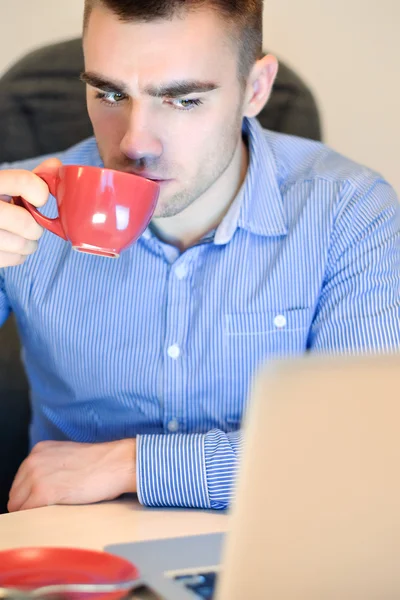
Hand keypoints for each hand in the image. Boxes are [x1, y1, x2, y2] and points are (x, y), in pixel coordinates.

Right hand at [0, 158, 61, 266]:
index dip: (40, 192)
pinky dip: (19, 255)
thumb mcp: (2, 185)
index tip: (38, 198)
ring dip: (29, 243)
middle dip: (35, 226)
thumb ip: (27, 179)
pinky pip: (16, 259)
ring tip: (19, 236)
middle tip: (28, 224)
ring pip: (23, 244)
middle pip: (27, 223)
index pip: (25, 182)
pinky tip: (10, 246)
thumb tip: (55, 167)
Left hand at [7, 439, 135, 511]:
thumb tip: (39, 488)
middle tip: (48, 509)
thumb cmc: (99, 464)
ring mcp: (37, 476)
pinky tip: (54, 514)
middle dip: (28, 504)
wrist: (116, 464)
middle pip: (15, 494)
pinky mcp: (44, 492)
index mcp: (38, 451)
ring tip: (52, 511)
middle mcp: (33, 460)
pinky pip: (27, 513)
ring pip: (17, 505)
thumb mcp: (68, 456)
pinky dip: (36, 518)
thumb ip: (50, 466)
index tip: (41, 501)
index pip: (19, 480)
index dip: (29, 494)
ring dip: (31, 512)